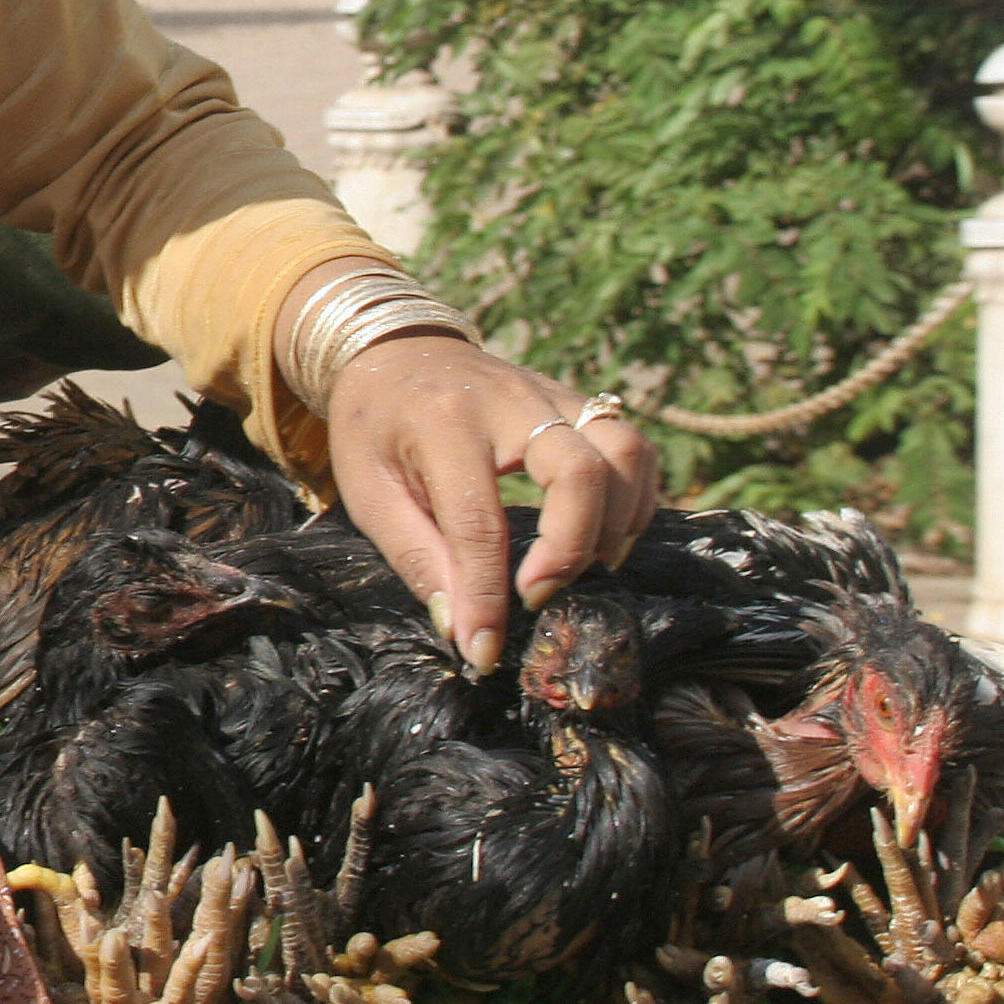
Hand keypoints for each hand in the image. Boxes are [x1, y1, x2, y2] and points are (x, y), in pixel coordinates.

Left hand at [321, 333, 660, 676]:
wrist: (392, 352)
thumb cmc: (373, 429)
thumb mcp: (368, 491)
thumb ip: (416, 557)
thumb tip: (463, 629)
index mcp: (442, 422)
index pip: (478, 520)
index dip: (486, 596)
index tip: (485, 651)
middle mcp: (508, 400)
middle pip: (579, 470)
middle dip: (569, 548)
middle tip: (536, 595)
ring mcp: (551, 393)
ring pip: (624, 450)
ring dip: (617, 521)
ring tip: (582, 567)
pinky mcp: (578, 400)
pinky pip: (634, 445)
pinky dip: (634, 498)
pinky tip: (603, 536)